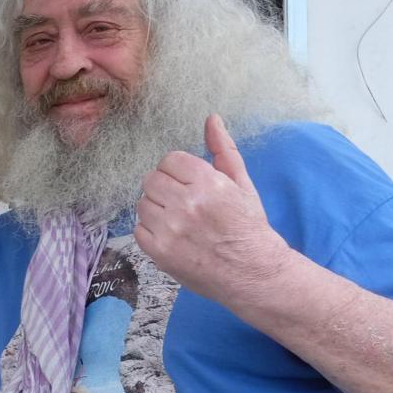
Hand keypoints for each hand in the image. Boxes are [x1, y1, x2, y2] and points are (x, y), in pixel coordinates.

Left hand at [135, 115, 291, 303]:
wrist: (254, 273)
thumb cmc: (249, 227)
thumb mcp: (242, 184)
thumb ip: (223, 150)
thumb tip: (212, 118)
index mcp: (208, 183)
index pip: (170, 160)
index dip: (178, 170)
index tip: (189, 183)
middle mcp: (187, 204)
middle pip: (152, 180)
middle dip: (166, 188)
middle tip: (184, 202)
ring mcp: (170, 230)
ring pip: (143, 204)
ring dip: (157, 209)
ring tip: (180, 221)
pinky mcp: (159, 252)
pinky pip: (139, 229)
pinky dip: (152, 231)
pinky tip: (174, 236)